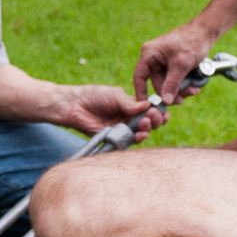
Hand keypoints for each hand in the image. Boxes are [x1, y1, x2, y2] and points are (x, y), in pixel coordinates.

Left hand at [49, 84, 167, 140]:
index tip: (162, 110)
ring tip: (146, 124)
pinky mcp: (114, 138)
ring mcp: (122, 129)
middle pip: (148, 123)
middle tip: (153, 117)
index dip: (157, 111)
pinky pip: (128, 141)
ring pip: (140, 133)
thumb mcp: (115, 95)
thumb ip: (131, 103)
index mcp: (131, 106)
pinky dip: (136, 138)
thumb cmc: (94, 96)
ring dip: (147, 129)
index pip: (149, 110)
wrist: (75, 106)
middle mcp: (129, 118)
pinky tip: (140, 134)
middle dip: (154, 120)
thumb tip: (148, 106)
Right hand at [133, 20, 215, 103]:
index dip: (141, 93)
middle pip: (156, 84)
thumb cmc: (192, 42)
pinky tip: (193, 87)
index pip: (139, 77)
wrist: (206, 32)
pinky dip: (182, 85)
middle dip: (170, 93)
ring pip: (167, 84)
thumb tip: (166, 101)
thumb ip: (172, 83)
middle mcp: (153, 59)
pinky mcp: (172, 65)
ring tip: (193, 91)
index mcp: (148, 54)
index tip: (146, 107)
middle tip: (184, 100)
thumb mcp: (182, 64)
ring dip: (179, 90)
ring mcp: (162, 62)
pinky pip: (174, 80)